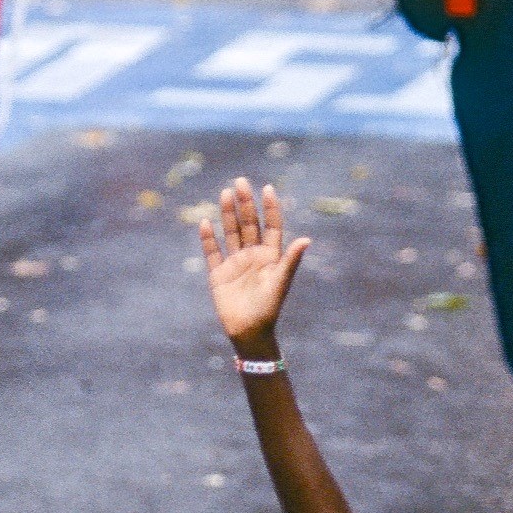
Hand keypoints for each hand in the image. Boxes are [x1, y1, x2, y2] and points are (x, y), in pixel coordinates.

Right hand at [198, 176, 309, 354]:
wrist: (249, 331)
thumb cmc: (269, 309)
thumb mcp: (281, 282)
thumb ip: (291, 260)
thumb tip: (307, 239)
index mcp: (271, 256)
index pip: (272, 226)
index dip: (270, 208)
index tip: (268, 188)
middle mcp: (253, 256)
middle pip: (249, 224)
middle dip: (245, 203)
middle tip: (240, 181)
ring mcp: (235, 263)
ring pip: (231, 233)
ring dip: (228, 214)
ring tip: (225, 193)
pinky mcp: (218, 273)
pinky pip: (212, 252)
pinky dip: (208, 238)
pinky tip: (205, 222)